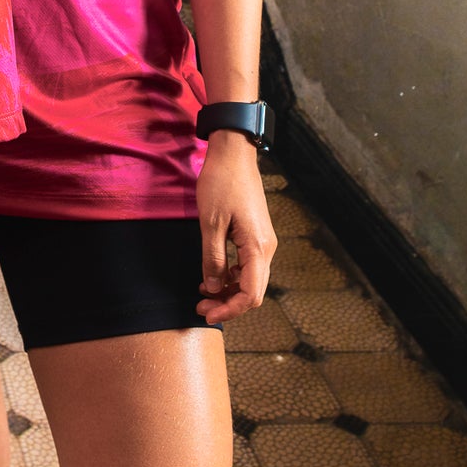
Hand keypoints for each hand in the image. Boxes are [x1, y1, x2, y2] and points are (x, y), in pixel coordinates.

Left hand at [196, 131, 277, 322]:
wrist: (234, 153)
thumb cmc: (221, 184)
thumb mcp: (210, 223)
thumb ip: (212, 258)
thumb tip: (212, 288)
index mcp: (257, 248)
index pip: (250, 294)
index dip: (229, 309)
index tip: (206, 313)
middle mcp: (266, 248)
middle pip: (252, 291)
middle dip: (227, 303)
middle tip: (200, 307)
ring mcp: (263, 241)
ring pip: (250, 279)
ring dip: (228, 290)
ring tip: (202, 292)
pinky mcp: (256, 234)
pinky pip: (247, 265)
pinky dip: (231, 275)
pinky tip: (212, 273)